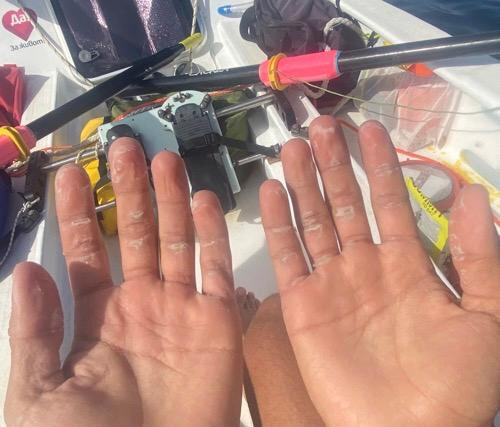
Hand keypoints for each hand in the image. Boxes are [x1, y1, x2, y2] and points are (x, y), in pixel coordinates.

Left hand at [5, 138, 242, 425]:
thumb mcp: (40, 391)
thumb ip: (36, 329)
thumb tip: (26, 269)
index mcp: (97, 318)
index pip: (86, 252)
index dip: (80, 213)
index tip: (73, 174)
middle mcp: (141, 304)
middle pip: (136, 235)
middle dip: (130, 192)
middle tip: (124, 148)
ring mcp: (182, 310)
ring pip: (177, 242)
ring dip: (171, 201)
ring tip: (164, 160)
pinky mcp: (218, 322)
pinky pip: (216, 271)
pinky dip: (213, 235)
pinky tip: (204, 201)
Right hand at [260, 116, 499, 426]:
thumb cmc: (457, 381)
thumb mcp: (488, 313)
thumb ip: (480, 253)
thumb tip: (471, 192)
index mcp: (405, 264)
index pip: (387, 199)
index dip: (378, 164)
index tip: (368, 129)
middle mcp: (364, 265)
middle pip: (344, 203)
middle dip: (333, 164)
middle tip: (321, 126)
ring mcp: (331, 283)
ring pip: (313, 221)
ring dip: (303, 183)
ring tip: (293, 147)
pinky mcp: (303, 305)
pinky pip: (288, 256)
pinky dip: (278, 224)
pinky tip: (271, 190)